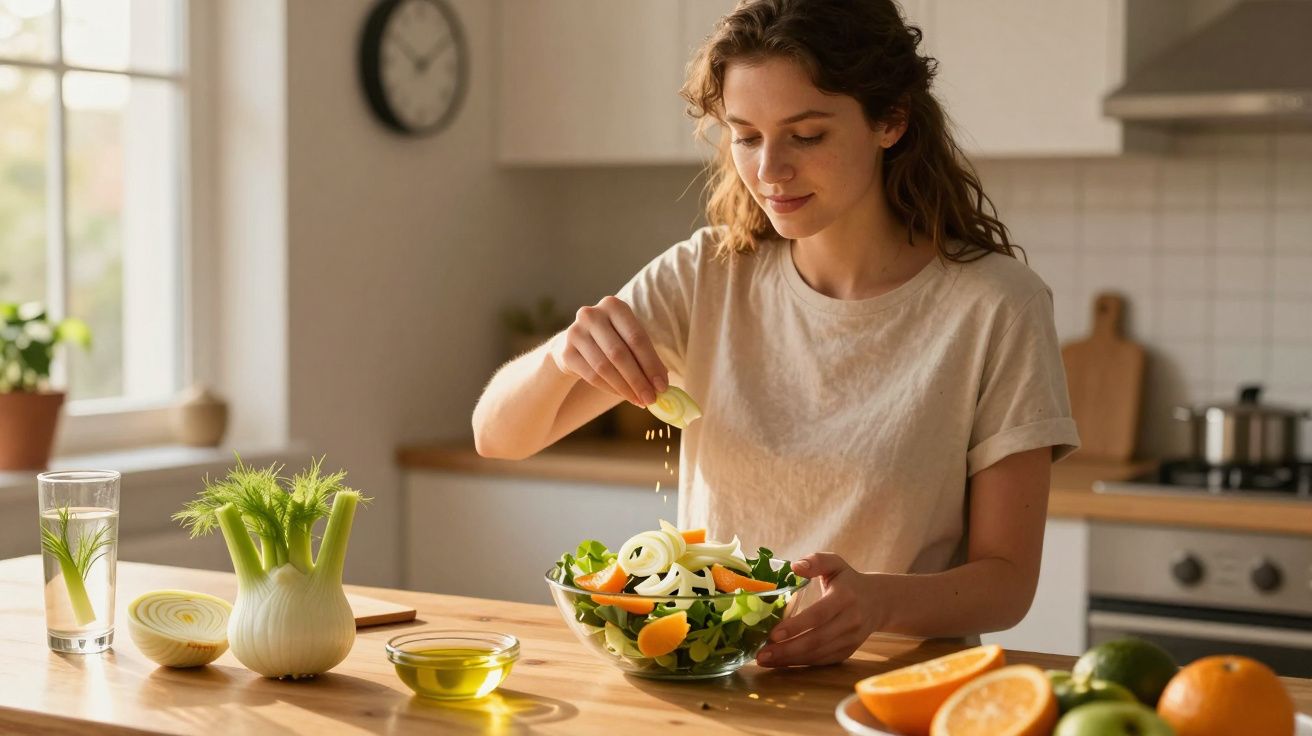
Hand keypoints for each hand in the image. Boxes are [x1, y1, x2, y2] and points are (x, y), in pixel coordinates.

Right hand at [548, 296, 667, 406]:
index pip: (636, 337)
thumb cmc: (611, 340)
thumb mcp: (629, 340)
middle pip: (619, 353)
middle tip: (651, 399)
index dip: (651, 364)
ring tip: (639, 401)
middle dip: (638, 380)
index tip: (662, 386)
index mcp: (614, 306)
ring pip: (604, 367)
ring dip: (625, 388)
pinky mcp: (566, 352)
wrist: (575, 344)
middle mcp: (592, 315)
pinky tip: (623, 395)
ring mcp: (575, 332)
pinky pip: (592, 376)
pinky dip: (611, 389)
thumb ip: (646, 358)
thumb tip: (662, 384)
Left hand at [756, 553, 878, 666]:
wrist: (879, 602)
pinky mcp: (847, 652)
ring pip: (817, 654)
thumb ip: (816, 561)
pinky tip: (780, 662)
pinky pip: (821, 661)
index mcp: (845, 597)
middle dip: (787, 649)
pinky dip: (800, 664)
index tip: (772, 634)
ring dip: (789, 660)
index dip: (796, 626)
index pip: (818, 615)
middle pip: (816, 640)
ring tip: (764, 659)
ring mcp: (850, 640)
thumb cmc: (849, 581)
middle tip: (761, 654)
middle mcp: (850, 621)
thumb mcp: (836, 564)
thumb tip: (794, 566)